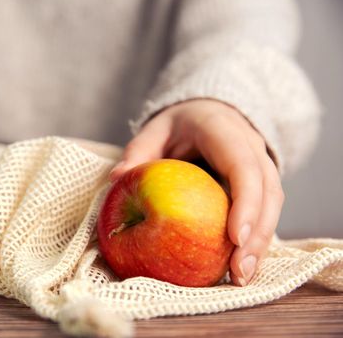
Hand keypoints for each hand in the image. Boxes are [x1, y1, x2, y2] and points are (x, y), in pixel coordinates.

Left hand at [111, 99, 283, 285]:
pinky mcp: (261, 185)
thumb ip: (138, 152)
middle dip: (256, 234)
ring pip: (273, 206)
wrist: (209, 113)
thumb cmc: (179, 125)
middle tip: (238, 271)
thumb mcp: (155, 130)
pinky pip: (265, 213)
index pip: (243, 167)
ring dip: (260, 244)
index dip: (245, 202)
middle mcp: (252, 148)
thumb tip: (116, 178)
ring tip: (240, 277)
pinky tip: (240, 267)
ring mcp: (262, 166)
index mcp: (225, 131)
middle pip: (267, 193)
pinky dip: (256, 240)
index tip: (233, 237)